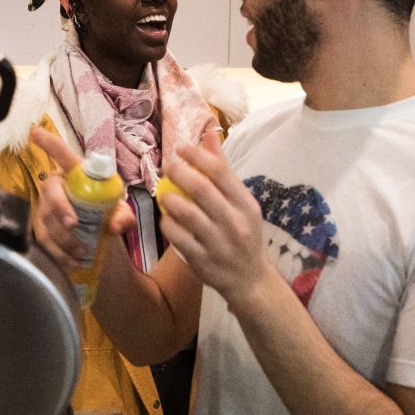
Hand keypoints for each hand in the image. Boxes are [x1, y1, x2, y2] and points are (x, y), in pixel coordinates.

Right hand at [29, 127, 134, 270]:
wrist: (99, 233)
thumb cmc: (106, 211)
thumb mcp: (119, 212)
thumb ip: (123, 216)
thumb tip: (117, 224)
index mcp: (75, 174)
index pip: (63, 155)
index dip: (50, 145)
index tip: (35, 132)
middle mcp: (57, 186)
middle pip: (51, 192)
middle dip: (60, 208)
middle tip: (74, 224)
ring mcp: (46, 207)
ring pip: (47, 219)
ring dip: (63, 236)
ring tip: (82, 251)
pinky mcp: (42, 228)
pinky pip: (45, 239)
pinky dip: (58, 252)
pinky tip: (72, 260)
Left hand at [158, 132, 274, 308]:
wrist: (248, 279)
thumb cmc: (243, 233)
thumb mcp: (241, 202)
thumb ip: (223, 170)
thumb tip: (209, 135)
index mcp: (246, 204)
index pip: (220, 171)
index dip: (197, 155)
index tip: (181, 148)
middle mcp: (235, 222)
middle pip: (201, 188)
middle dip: (179, 172)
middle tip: (168, 167)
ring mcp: (218, 243)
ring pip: (185, 212)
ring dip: (169, 198)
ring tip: (165, 195)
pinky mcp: (202, 260)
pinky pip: (176, 236)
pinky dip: (168, 223)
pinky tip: (168, 219)